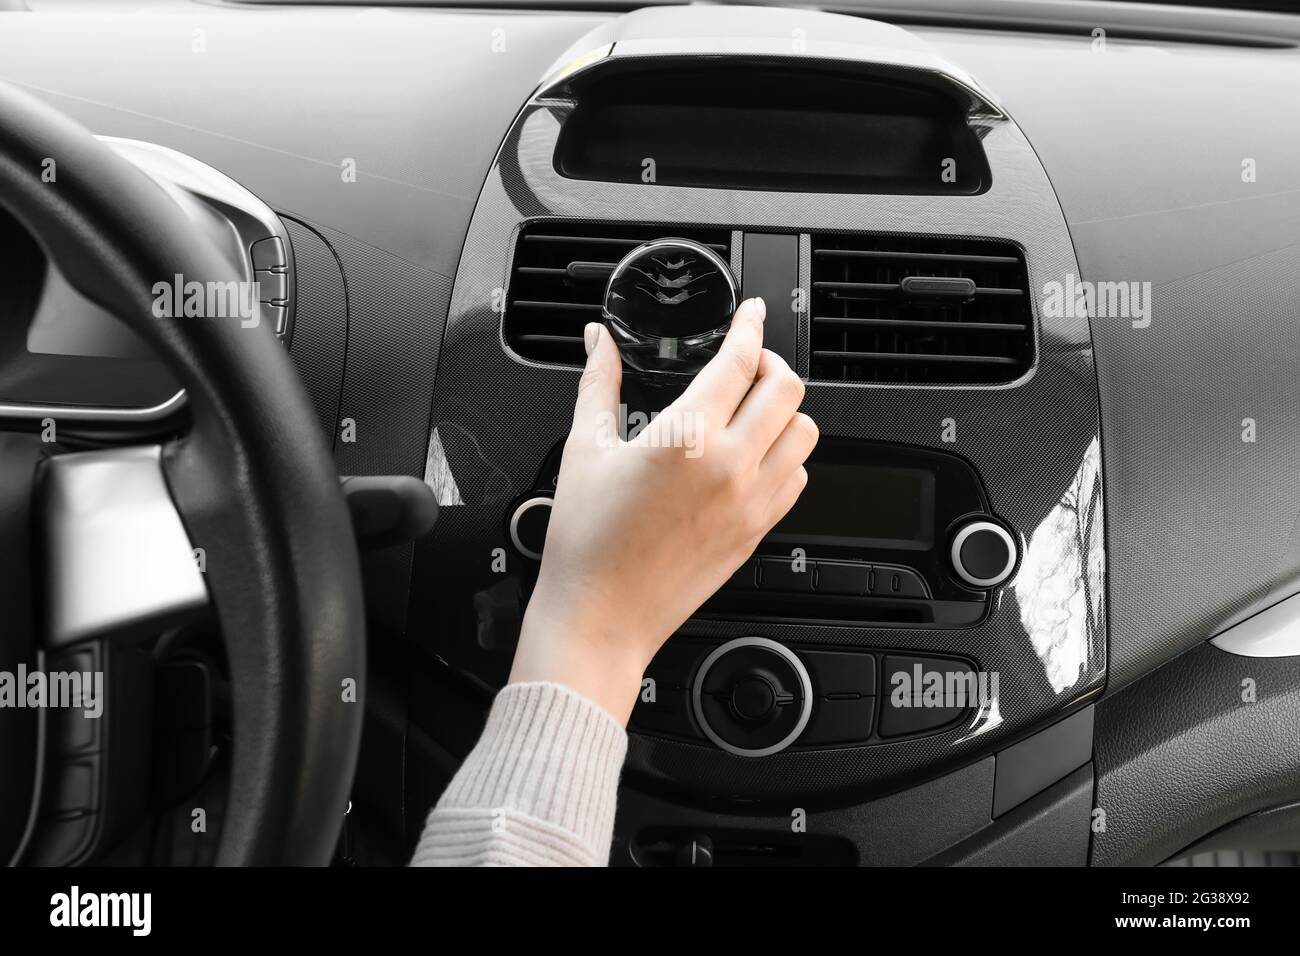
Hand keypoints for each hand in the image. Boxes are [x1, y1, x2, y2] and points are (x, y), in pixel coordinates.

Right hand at [508, 297, 818, 723]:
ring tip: (754, 409)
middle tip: (747, 364)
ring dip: (784, 411)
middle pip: (789, 388)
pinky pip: (797, 479)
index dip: (750, 325)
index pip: (740, 360)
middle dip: (771, 363)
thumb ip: (598, 383)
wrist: (600, 617)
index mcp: (688, 437)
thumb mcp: (585, 450)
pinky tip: (754, 455)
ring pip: (805, 433)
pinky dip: (786, 457)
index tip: (751, 313)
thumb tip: (598, 342)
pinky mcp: (757, 532)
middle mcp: (731, 466)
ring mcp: (751, 502)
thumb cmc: (586, 543)